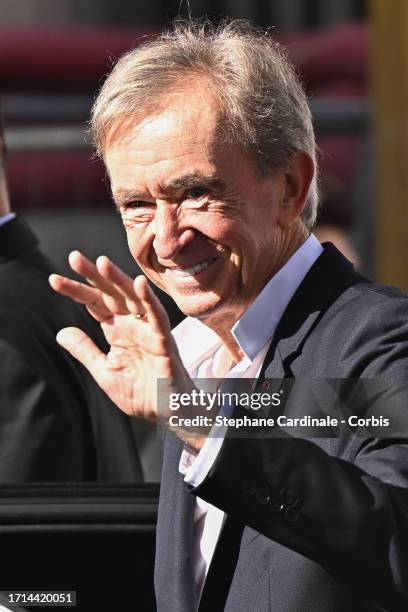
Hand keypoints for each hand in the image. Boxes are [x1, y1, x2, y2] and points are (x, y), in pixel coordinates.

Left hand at [49, 251, 196, 431]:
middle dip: (93, 276)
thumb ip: (85, 350)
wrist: (168, 413)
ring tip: (102, 262)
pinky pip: (157, 317)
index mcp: (117, 329)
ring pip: (133, 298)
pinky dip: (149, 301)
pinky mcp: (164, 341)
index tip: (53, 280)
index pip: (94, 303)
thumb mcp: (104, 371)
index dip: (75, 291)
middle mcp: (132, 324)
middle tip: (74, 257)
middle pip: (110, 293)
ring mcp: (149, 330)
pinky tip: (138, 284)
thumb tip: (60, 332)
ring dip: (119, 280)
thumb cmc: (141, 392)